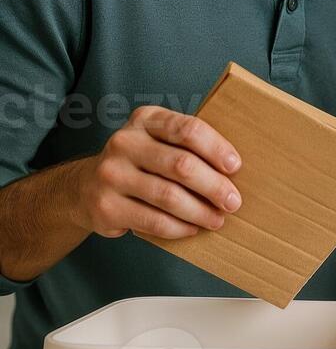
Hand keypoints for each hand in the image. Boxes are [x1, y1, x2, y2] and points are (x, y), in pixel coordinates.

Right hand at [79, 106, 241, 238]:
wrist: (86, 186)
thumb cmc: (140, 162)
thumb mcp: (159, 140)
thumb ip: (188, 145)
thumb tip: (233, 170)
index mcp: (145, 120)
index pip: (188, 129)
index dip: (216, 148)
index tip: (235, 166)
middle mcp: (124, 142)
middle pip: (181, 165)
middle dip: (214, 186)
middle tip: (233, 202)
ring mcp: (111, 174)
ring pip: (169, 196)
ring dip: (200, 211)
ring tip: (217, 219)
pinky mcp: (106, 206)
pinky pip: (153, 220)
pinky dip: (179, 227)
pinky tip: (192, 228)